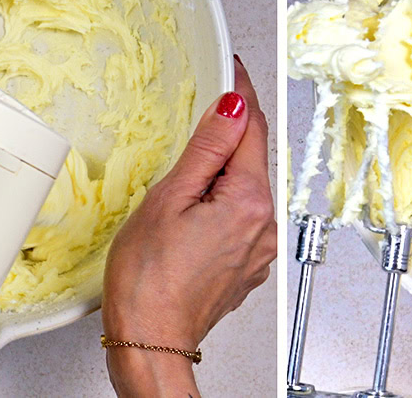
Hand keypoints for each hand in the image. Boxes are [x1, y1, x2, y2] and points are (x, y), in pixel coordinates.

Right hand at [103, 57, 276, 396]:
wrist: (150, 342)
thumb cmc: (148, 282)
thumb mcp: (169, 199)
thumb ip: (206, 149)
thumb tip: (231, 107)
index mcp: (248, 202)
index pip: (252, 128)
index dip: (240, 93)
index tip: (231, 69)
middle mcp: (263, 225)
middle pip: (252, 158)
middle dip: (229, 134)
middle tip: (201, 113)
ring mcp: (257, 248)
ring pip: (246, 189)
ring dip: (222, 172)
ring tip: (185, 179)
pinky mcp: (246, 265)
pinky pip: (240, 217)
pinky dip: (221, 203)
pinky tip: (192, 211)